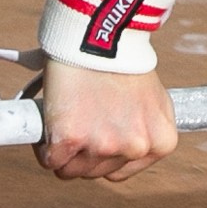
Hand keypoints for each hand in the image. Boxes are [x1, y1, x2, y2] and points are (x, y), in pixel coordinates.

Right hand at [36, 55, 177, 183]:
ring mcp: (103, 145)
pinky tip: (55, 121)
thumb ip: (148, 128)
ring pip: (71, 170)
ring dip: (65, 148)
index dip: (103, 152)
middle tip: (84, 115)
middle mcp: (136, 148)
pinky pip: (50, 160)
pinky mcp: (70, 139)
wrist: (100, 36)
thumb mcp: (153, 100)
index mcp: (161, 142)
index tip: (98, 129)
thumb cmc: (123, 62)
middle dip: (84, 149)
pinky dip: (45, 145)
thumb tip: (138, 147)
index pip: (119, 171)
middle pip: (94, 172)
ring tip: (72, 113)